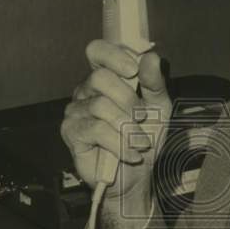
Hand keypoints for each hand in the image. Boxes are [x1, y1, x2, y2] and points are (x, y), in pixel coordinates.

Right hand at [62, 41, 171, 205]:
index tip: (133, 70)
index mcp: (105, 79)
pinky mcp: (71, 133)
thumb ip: (154, 83)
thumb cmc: (144, 140)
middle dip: (128, 99)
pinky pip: (96, 129)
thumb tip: (151, 57)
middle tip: (142, 118)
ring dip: (127, 127)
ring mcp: (75, 112)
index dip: (113, 55)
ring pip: (100, 106)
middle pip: (99, 78)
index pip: (96, 51)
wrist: (136, 176)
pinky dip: (119, 143)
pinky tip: (129, 154)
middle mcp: (86, 92)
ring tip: (139, 142)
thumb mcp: (158, 108)